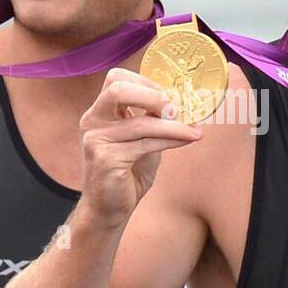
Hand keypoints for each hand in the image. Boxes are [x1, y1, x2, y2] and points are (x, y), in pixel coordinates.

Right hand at [78, 68, 201, 228]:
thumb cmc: (127, 173)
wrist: (109, 209)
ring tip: (194, 128)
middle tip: (179, 104)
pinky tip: (186, 140)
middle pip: (118, 90)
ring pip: (139, 123)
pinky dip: (170, 141)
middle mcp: (92, 121)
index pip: (116, 79)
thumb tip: (182, 99)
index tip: (172, 93)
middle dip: (153, 94)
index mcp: (99, 111)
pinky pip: (144, 144)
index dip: (146, 81)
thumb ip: (153, 119)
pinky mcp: (105, 159)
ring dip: (172, 125)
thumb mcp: (142, 139)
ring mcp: (95, 139)